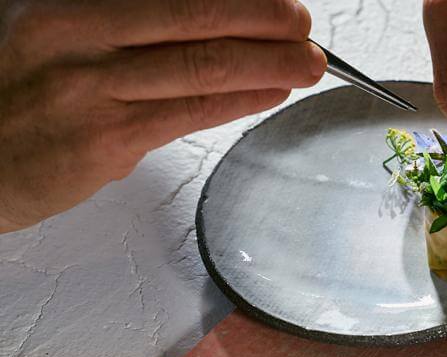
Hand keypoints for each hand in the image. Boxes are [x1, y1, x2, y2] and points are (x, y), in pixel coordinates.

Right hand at [0, 0, 326, 232]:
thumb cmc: (23, 94)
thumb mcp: (62, 34)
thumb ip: (129, 26)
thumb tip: (214, 20)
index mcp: (69, 3)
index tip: (275, 2)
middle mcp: (75, 34)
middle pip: (197, 17)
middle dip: (266, 20)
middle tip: (302, 25)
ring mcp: (88, 86)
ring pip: (203, 66)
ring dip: (269, 64)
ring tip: (305, 63)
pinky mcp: (103, 139)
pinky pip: (190, 112)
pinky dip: (241, 100)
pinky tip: (268, 94)